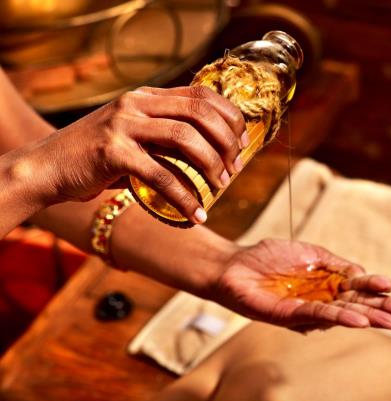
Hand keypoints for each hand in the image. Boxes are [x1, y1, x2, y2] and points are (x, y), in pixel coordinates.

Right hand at [22, 86, 246, 223]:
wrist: (47, 167)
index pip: (201, 94)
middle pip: (199, 113)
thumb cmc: (96, 157)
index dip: (229, 117)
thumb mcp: (133, 136)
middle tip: (235, 168)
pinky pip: (162, 176)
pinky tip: (196, 215)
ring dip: (211, 165)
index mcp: (146, 97)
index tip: (243, 141)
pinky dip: (185, 197)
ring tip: (221, 187)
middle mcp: (136, 104)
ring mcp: (124, 125)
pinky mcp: (113, 152)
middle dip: (226, 142)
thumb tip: (211, 153)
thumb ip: (165, 136)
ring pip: (185, 138)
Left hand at [209, 239, 390, 330]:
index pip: (358, 288)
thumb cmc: (270, 257)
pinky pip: (318, 316)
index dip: (376, 289)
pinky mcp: (289, 317)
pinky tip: (358, 320)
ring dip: (366, 317)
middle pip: (356, 305)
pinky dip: (339, 317)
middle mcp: (320, 300)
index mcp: (327, 284)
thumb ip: (336, 264)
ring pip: (342, 314)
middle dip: (381, 310)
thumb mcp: (311, 253)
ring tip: (390, 321)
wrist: (235, 264)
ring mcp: (306, 310)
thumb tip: (361, 272)